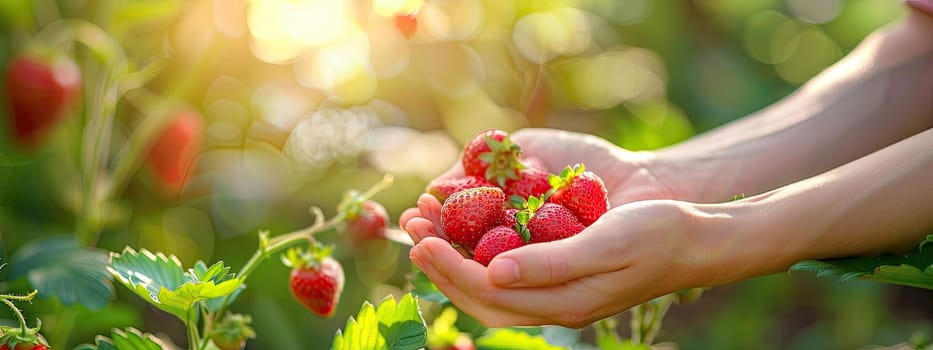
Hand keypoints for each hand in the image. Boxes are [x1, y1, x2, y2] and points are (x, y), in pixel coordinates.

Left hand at [398, 129, 701, 326]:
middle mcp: (553, 303)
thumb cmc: (658, 235)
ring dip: (453, 255)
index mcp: (562, 302)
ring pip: (489, 284)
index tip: (420, 236)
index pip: (487, 292)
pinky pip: (507, 270)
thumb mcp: (607, 245)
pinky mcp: (561, 274)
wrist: (697, 238)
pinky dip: (479, 251)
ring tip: (426, 221)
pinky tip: (466, 226)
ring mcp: (556, 291)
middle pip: (479, 294)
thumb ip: (551, 263)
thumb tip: (493, 273)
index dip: (448, 266)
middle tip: (410, 223)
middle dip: (439, 261)